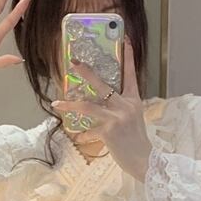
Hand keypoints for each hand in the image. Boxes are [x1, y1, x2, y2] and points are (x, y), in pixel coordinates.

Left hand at [51, 38, 152, 180]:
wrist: (144, 160)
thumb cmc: (136, 141)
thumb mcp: (133, 119)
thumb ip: (120, 108)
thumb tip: (101, 102)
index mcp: (133, 100)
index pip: (131, 74)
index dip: (128, 57)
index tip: (125, 40)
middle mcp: (125, 105)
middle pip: (102, 84)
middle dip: (86, 72)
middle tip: (73, 63)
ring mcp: (117, 117)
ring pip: (88, 106)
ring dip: (70, 106)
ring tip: (56, 105)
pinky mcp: (109, 131)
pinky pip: (89, 131)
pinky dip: (83, 135)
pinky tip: (78, 138)